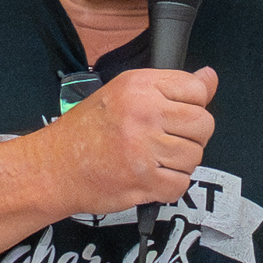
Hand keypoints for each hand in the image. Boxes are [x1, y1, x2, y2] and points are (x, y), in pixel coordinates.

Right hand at [45, 66, 218, 212]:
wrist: (54, 167)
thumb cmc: (87, 131)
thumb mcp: (125, 93)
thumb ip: (171, 87)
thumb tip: (209, 77)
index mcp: (139, 86)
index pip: (197, 89)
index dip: (192, 105)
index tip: (174, 115)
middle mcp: (144, 113)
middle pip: (203, 124)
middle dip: (190, 136)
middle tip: (166, 140)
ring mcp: (144, 149)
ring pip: (195, 156)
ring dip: (179, 163)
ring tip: (153, 159)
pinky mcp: (144, 181)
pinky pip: (181, 184)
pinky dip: (169, 186)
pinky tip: (149, 176)